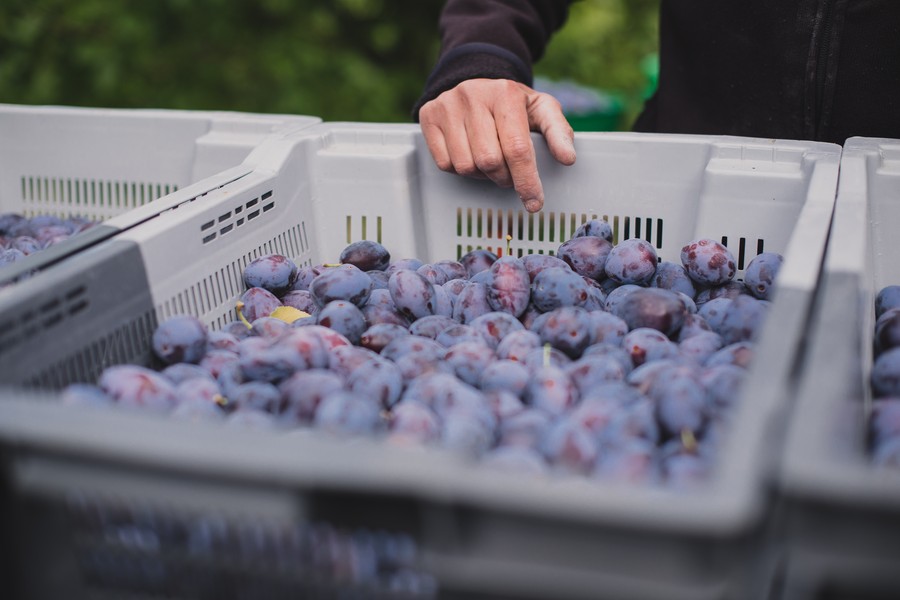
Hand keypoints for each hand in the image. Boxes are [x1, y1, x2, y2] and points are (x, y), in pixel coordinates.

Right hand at [418, 78, 575, 212]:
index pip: (517, 148)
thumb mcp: (541, 109)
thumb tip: (567, 158)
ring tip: (490, 160)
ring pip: (465, 166)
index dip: (527, 181)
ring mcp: (447, 105)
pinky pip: (445, 164)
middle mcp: (473, 95)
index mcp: (505, 93)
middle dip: (504, 177)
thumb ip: (558, 132)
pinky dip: (460, 169)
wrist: (477, 83)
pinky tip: (469, 154)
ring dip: (482, 175)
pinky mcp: (428, 116)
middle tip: (510, 173)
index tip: (534, 202)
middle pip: (489, 161)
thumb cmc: (513, 103)